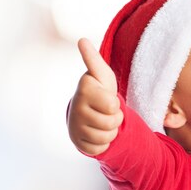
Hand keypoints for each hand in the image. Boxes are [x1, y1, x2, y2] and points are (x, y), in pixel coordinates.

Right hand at [67, 38, 123, 155]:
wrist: (90, 113)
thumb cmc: (100, 90)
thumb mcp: (102, 75)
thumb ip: (94, 59)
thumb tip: (82, 40)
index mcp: (84, 89)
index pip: (112, 105)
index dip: (115, 104)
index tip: (107, 98)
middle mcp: (76, 107)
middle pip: (111, 122)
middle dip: (116, 119)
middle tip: (107, 112)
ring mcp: (74, 127)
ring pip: (106, 137)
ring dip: (111, 131)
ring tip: (104, 121)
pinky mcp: (77, 143)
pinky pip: (99, 149)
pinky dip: (104, 144)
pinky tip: (98, 133)